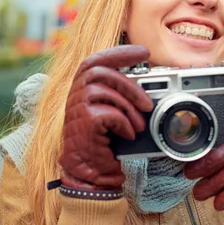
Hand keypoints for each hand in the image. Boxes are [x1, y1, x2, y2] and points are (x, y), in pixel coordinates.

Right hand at [58, 45, 153, 190]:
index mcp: (81, 89)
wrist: (88, 172)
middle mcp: (75, 94)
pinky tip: (129, 134)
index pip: (96, 60)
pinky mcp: (83, 121)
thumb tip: (147, 89)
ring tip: (140, 125)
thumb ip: (120, 97)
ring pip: (107, 91)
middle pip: (101, 72)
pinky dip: (124, 123)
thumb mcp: (110, 114)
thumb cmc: (102, 143)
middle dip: (130, 85)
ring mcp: (76, 107)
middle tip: (148, 102)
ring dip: (130, 108)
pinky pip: (110, 113)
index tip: (143, 52)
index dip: (120, 53)